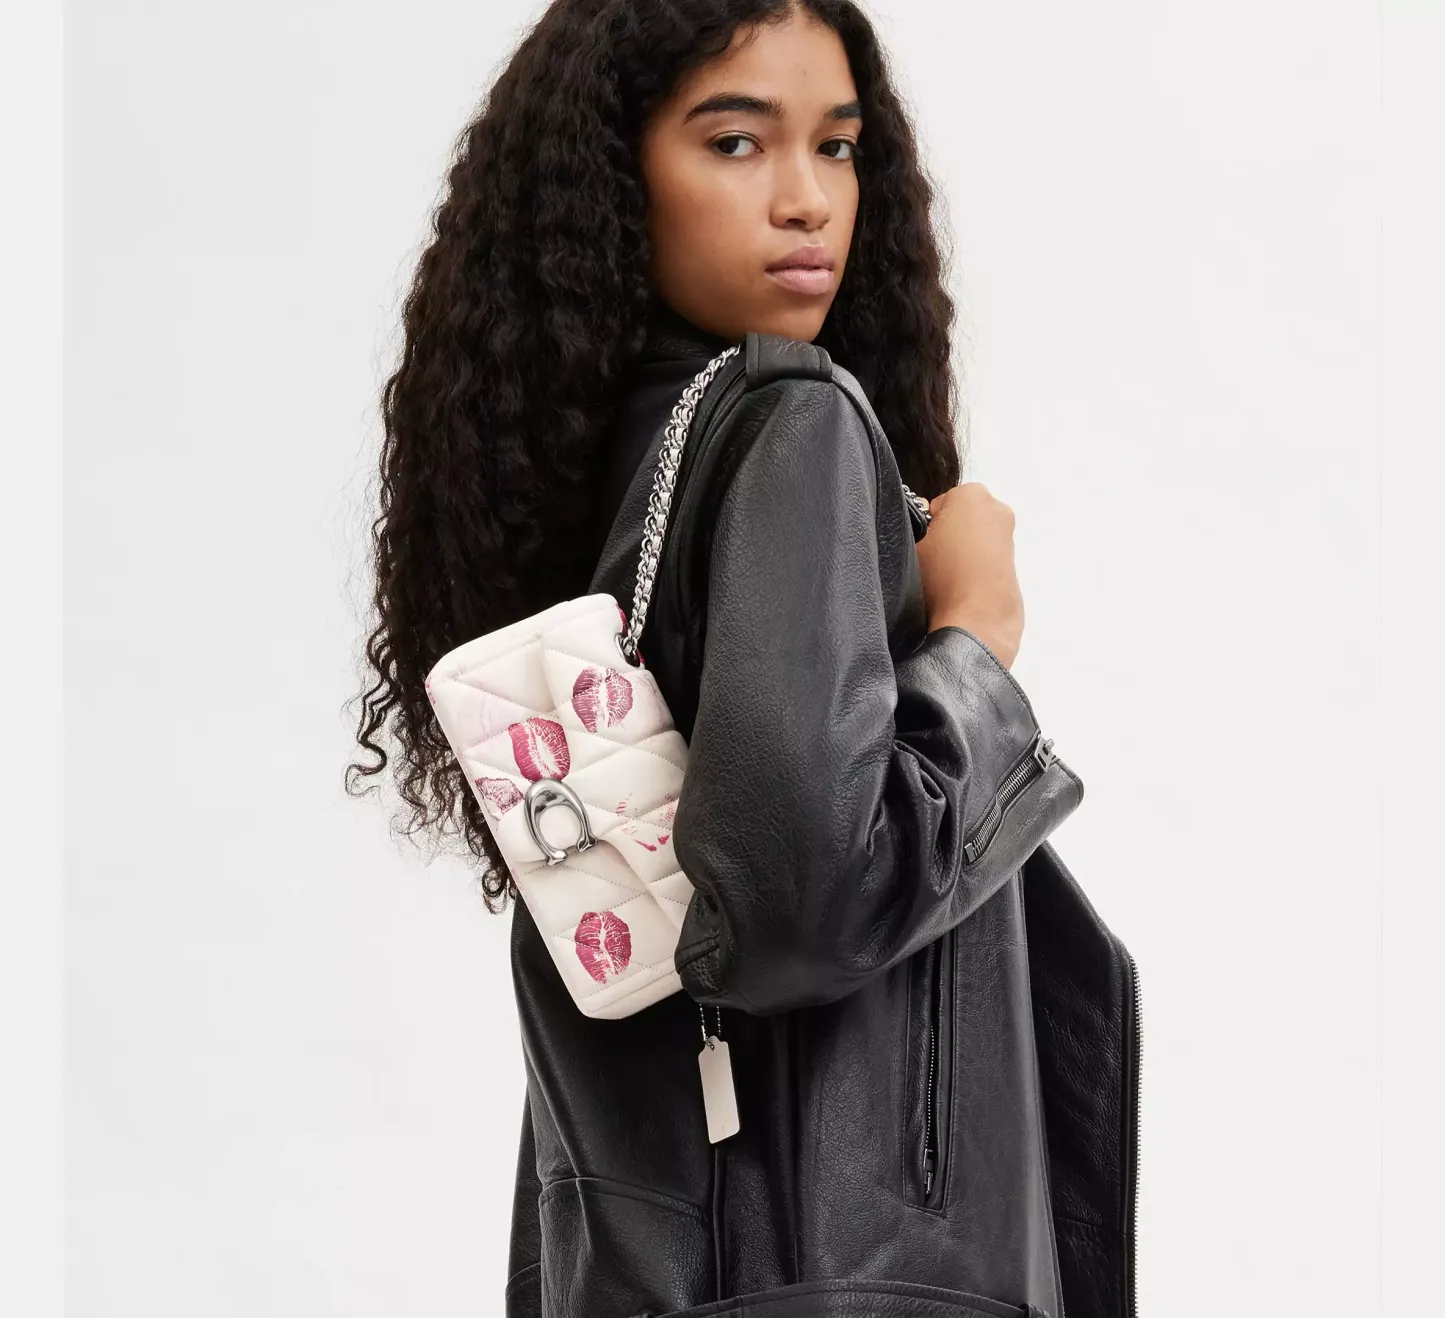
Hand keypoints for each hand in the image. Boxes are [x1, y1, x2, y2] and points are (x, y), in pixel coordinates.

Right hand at [915, 482, 1023, 668]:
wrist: (975, 624)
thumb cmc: (940, 579)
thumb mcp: (909, 542)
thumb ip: (912, 524)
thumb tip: (920, 527)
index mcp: (971, 495)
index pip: (937, 504)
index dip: (923, 525)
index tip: (920, 545)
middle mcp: (998, 511)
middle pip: (961, 520)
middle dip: (947, 537)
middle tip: (931, 563)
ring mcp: (1009, 541)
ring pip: (975, 543)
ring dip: (961, 557)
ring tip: (945, 582)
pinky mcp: (1015, 570)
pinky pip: (985, 566)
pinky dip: (974, 574)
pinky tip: (961, 592)